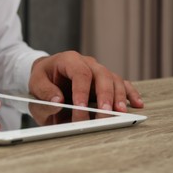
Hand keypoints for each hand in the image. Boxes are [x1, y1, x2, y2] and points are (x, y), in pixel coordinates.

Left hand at [29, 51, 143, 111]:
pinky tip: (136, 104)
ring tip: (119, 112)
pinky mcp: (106, 80)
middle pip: (102, 75)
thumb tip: (58, 103)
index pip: (80, 73)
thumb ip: (44, 93)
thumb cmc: (43, 79)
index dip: (81, 91)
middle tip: (105, 113)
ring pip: (114, 80)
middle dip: (105, 95)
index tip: (81, 108)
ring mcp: (99, 70)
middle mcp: (87, 63)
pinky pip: (122, 84)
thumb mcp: (35, 84)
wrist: (48, 74)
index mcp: (69, 60)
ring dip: (118, 97)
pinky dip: (130, 94)